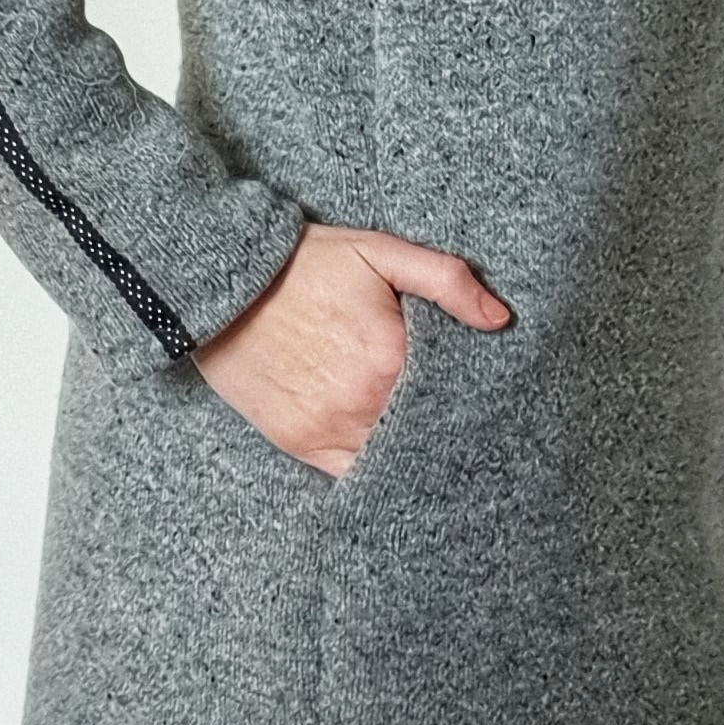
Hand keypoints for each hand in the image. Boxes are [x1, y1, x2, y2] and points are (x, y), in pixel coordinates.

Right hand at [194, 220, 511, 478]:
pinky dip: (375, 468)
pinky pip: (352, 473)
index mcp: (390, 356)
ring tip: (435, 442)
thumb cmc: (303, 263)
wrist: (223, 281)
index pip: (454, 395)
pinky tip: (391, 457)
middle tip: (468, 424)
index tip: (487, 397)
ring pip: (393, 458)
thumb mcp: (379, 251)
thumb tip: (501, 319)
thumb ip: (446, 280)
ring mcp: (328, 429)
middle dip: (447, 426)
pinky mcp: (299, 443)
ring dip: (413, 449)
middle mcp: (362, 403)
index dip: (472, 396)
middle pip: (426, 431)